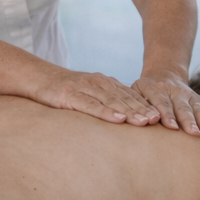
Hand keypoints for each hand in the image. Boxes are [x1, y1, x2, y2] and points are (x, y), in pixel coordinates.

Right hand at [35, 69, 162, 126]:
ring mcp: (85, 88)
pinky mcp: (71, 96)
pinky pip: (91, 105)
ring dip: (130, 112)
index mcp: (104, 83)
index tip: (160, 117)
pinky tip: (118, 119)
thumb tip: (123, 119)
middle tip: (158, 121)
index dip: (145, 105)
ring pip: (112, 101)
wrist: (38, 77)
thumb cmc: (64, 90)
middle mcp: (98, 83)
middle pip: (124, 98)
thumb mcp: (88, 93)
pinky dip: (106, 113)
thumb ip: (104, 101)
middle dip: (143, 109)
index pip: (129, 95)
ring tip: (145, 122)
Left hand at [131, 73, 199, 136]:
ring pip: (198, 108)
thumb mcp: (135, 92)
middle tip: (193, 134)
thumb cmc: (143, 91)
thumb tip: (142, 120)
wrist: (163, 74)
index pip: (162, 103)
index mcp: (156, 90)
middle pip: (182, 107)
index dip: (167, 115)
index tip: (172, 127)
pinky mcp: (198, 99)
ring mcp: (188, 95)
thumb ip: (138, 105)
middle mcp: (175, 92)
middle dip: (189, 121)